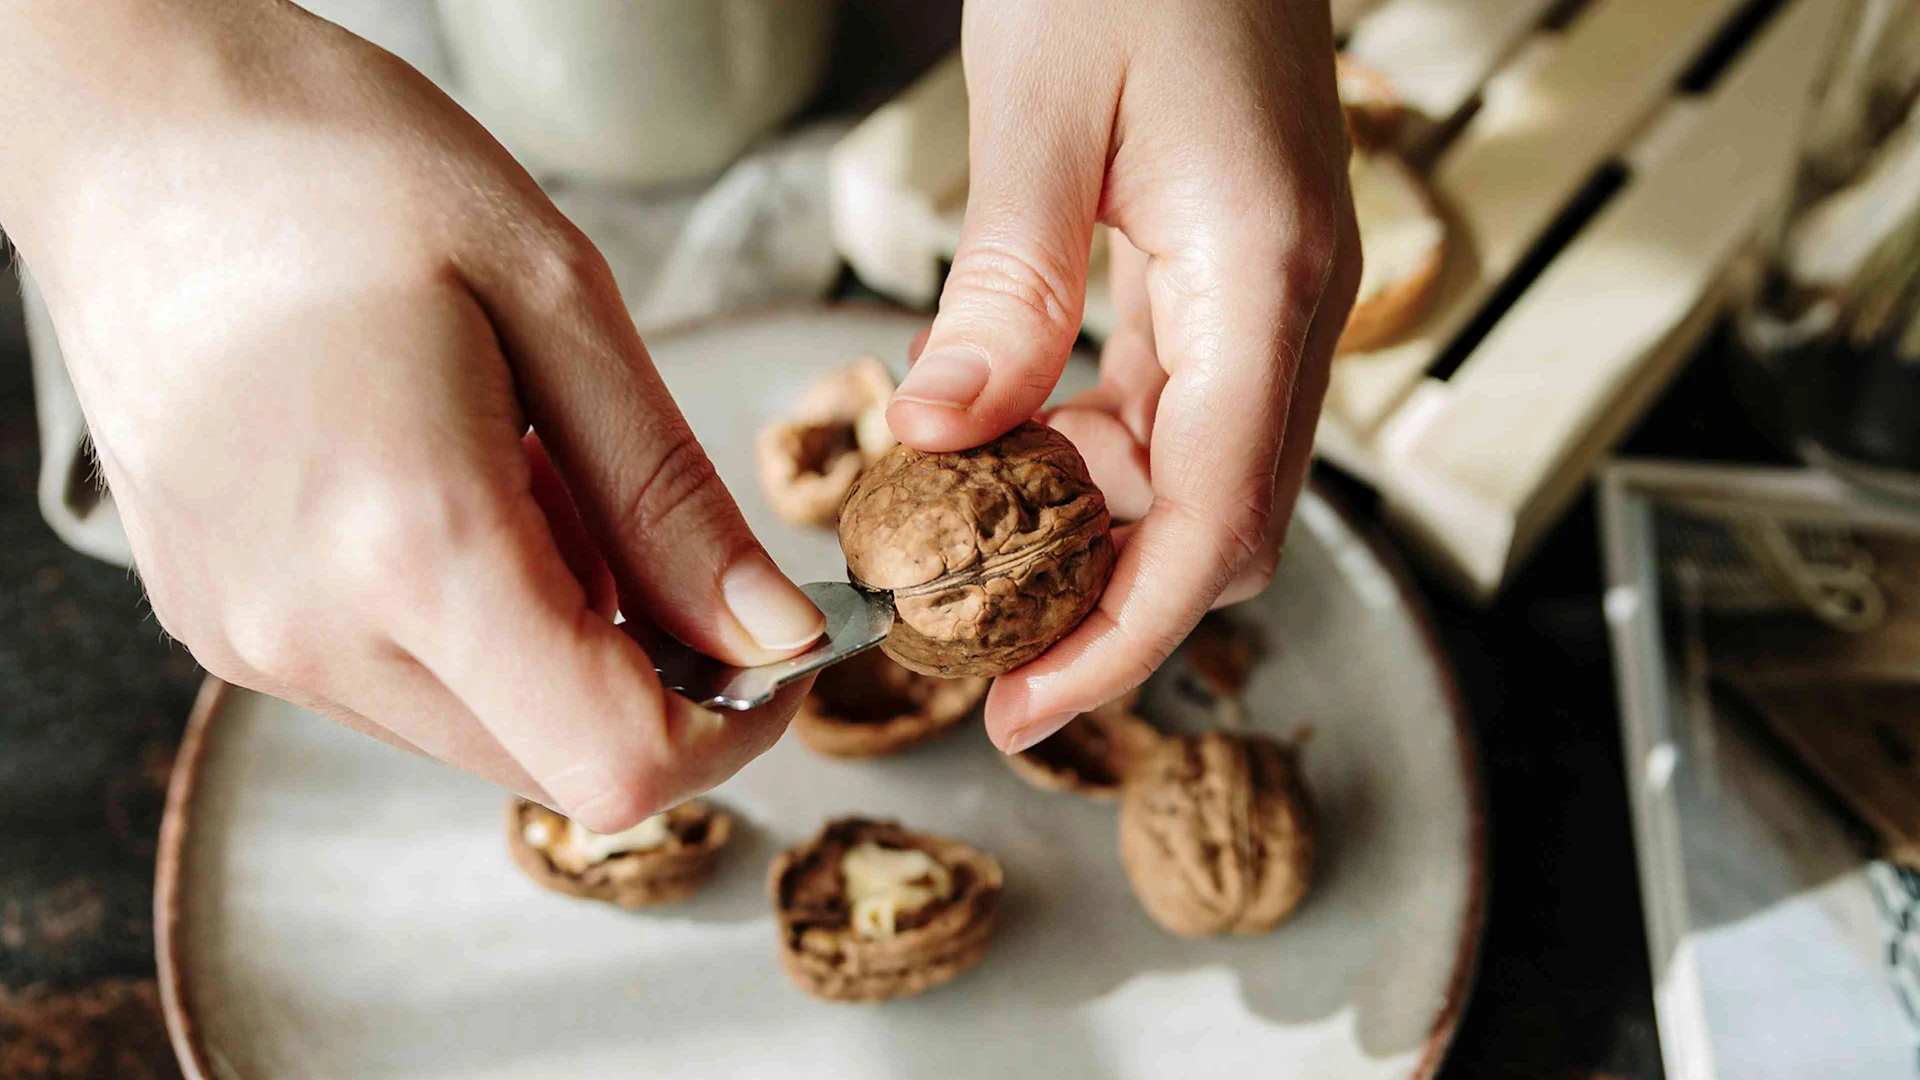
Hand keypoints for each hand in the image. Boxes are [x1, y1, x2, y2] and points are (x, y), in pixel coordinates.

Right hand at [0, 1, 822, 830]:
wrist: (133, 129)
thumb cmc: (343, 168)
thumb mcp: (557, 302)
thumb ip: (669, 502)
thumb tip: (771, 636)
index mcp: (410, 545)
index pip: (617, 763)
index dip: (735, 725)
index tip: (778, 639)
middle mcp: (311, 631)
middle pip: (554, 758)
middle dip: (652, 672)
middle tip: (647, 513)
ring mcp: (249, 639)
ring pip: (479, 726)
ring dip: (557, 637)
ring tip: (522, 466)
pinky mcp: (218, 621)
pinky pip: (394, 681)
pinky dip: (468, 619)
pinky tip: (446, 482)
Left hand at [887, 0, 1360, 751]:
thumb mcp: (1042, 109)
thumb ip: (1006, 288)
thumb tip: (944, 440)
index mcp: (1266, 278)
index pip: (1214, 520)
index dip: (1123, 638)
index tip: (1025, 709)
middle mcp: (1293, 306)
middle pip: (1221, 522)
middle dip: (1105, 609)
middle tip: (976, 655)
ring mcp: (1273, 295)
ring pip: (1198, 475)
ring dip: (1092, 534)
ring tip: (969, 557)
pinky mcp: (1235, 276)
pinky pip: (1175, 408)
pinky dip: (1095, 456)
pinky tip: (1009, 451)